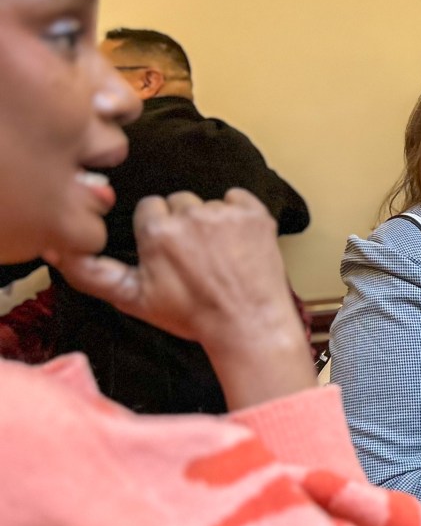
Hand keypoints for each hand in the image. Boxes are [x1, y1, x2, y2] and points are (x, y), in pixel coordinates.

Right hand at [48, 189, 314, 408]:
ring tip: (222, 256)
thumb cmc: (192, 315)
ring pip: (209, 203)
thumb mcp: (134, 299)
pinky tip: (241, 244)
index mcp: (156, 229)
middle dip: (185, 225)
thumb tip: (60, 253)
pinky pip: (240, 199)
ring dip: (213, 223)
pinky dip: (240, 216)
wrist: (248, 326)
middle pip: (179, 202)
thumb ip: (93, 274)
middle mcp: (189, 214)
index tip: (170, 254)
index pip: (149, 208)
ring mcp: (225, 213)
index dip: (159, 232)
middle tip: (197, 258)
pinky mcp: (255, 214)